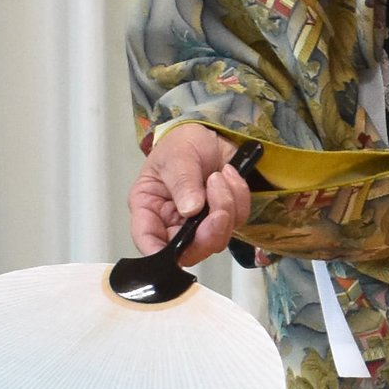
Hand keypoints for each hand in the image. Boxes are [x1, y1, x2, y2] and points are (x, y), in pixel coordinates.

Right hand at [127, 124, 252, 265]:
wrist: (210, 134)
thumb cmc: (182, 143)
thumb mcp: (177, 156)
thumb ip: (182, 182)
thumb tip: (190, 209)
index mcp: (149, 209)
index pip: (148, 242)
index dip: (161, 253)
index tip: (178, 250)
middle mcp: (171, 223)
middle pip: (189, 251)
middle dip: (208, 232)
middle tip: (218, 208)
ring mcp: (199, 225)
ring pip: (217, 238)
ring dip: (226, 206)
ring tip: (219, 176)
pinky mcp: (223, 219)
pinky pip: (238, 220)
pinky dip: (239, 197)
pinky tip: (229, 176)